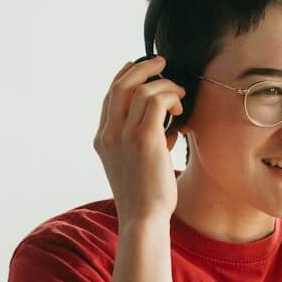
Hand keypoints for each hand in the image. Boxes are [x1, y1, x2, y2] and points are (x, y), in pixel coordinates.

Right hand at [93, 56, 184, 225]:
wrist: (143, 218)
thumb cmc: (145, 196)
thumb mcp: (133, 165)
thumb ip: (138, 141)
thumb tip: (162, 122)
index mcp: (102, 140)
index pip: (110, 97)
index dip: (125, 77)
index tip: (140, 68)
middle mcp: (108, 134)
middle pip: (120, 85)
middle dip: (142, 68)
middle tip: (161, 63)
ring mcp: (123, 136)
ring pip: (141, 89)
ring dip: (164, 85)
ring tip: (179, 96)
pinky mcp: (144, 139)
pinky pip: (156, 101)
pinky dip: (171, 97)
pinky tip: (180, 108)